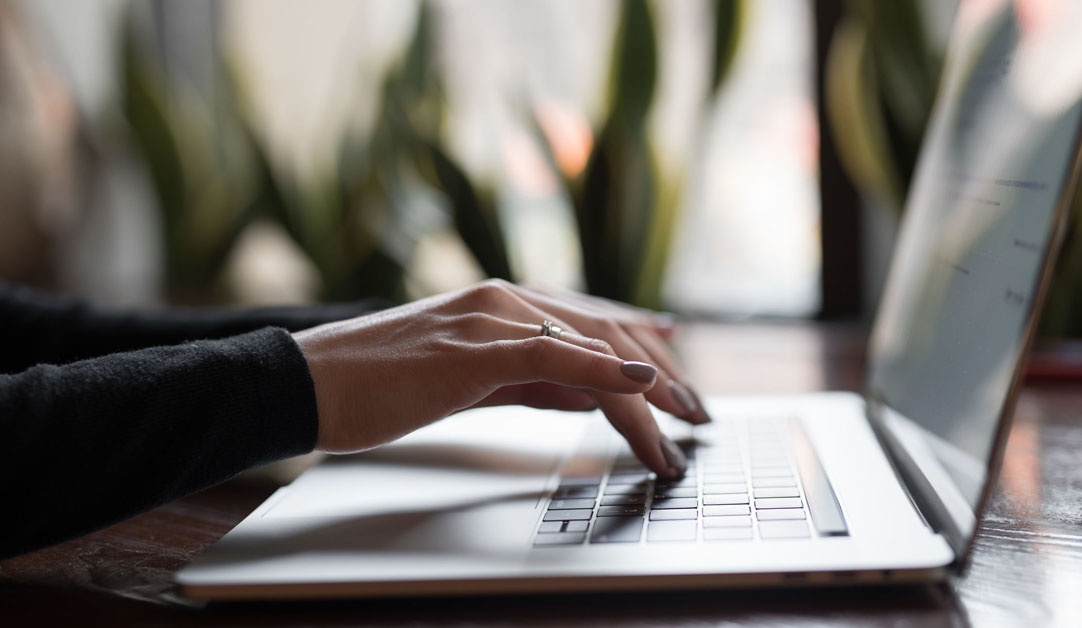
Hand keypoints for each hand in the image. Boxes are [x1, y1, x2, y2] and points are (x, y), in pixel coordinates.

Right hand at [292, 280, 709, 477]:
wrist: (311, 383)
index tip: (680, 377)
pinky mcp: (474, 349)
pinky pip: (553, 355)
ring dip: (646, 390)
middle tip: (698, 412)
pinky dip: (604, 371)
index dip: (646, 348)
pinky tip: (642, 386)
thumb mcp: (472, 382)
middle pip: (608, 331)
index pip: (595, 323)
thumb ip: (531, 381)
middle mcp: (506, 300)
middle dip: (663, 374)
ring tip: (682, 422)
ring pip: (592, 347)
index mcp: (504, 305)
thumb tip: (586, 395)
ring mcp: (490, 319)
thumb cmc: (380, 385)